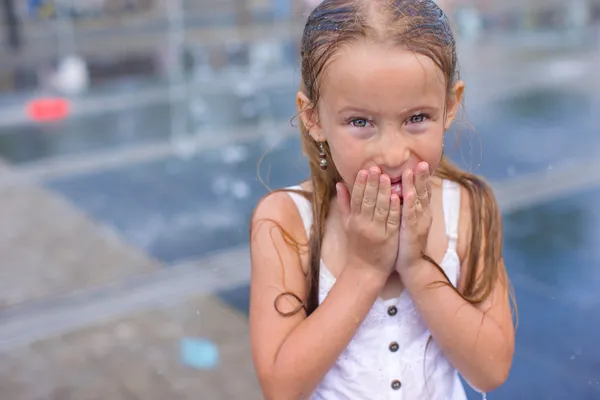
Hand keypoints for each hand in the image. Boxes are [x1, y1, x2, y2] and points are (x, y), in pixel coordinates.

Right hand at [337, 167, 400, 275]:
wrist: (365, 269)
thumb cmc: (356, 245)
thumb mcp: (347, 224)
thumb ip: (344, 203)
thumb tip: (339, 184)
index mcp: (353, 219)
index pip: (356, 198)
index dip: (360, 183)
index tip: (364, 170)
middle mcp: (363, 224)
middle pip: (368, 200)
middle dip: (372, 183)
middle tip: (377, 168)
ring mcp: (377, 231)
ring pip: (380, 208)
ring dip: (384, 192)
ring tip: (387, 177)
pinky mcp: (389, 237)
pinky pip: (392, 220)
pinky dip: (394, 208)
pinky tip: (397, 196)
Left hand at [395, 162, 432, 277]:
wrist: (412, 264)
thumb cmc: (406, 241)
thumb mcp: (407, 220)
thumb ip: (405, 205)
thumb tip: (400, 190)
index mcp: (420, 211)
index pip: (421, 191)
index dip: (421, 177)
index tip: (419, 162)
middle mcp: (422, 215)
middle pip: (422, 192)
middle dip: (421, 177)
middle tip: (422, 162)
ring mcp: (418, 223)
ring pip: (416, 201)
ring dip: (414, 186)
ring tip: (412, 171)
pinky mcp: (411, 232)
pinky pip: (410, 216)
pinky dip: (408, 205)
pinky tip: (406, 196)